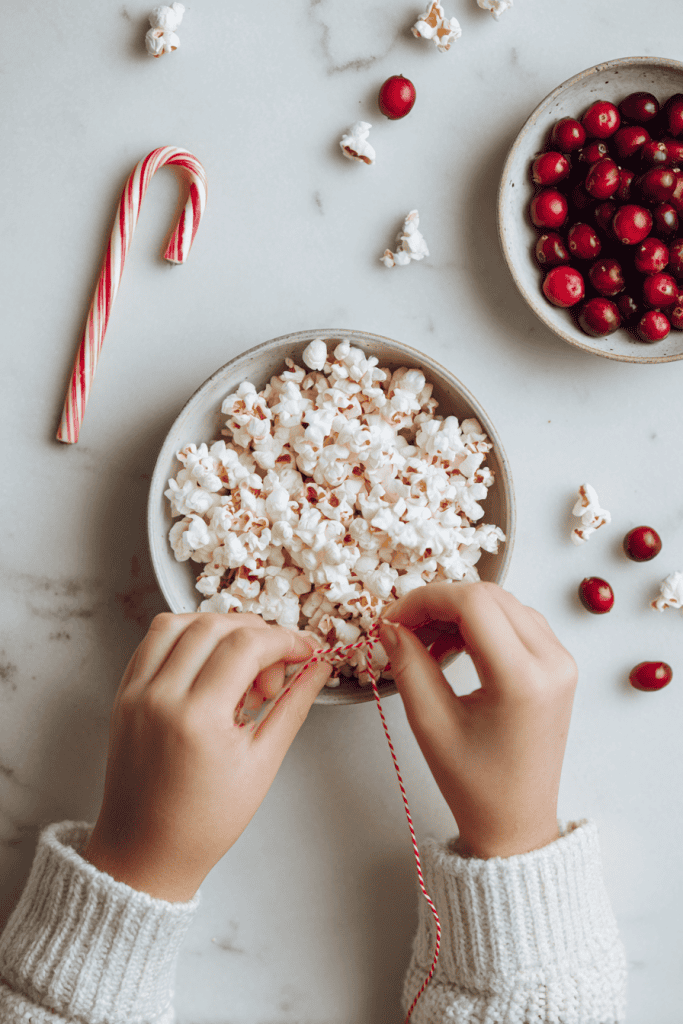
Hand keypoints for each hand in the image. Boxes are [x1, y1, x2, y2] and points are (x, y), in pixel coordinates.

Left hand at [83, 613, 329, 900]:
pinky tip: (209, 664)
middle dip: (256, 634)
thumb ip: (292, 705)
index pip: (247, 645)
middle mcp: (160, 696)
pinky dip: (186, 638)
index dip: (285, 640)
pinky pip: (153, 642)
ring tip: (240, 664)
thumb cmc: (204, 820)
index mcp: (197, 717)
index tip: (304, 652)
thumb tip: (319, 667)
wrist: (146, 851)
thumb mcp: (262, 763)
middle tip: (273, 671)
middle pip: (214, 626)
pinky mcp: (124, 694)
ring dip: (218, 628)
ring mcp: (136, 692)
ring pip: (179, 622)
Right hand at [378, 582, 577, 859]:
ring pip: (503, 603)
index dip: (424, 600)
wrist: (518, 823)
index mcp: (523, 679)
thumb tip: (391, 626)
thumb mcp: (431, 725)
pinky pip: (516, 621)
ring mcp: (561, 661)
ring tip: (424, 643)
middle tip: (402, 629)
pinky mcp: (558, 665)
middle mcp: (552, 661)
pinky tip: (452, 648)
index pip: (472, 603)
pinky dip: (480, 624)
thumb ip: (409, 665)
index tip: (392, 620)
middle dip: (439, 603)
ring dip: (458, 612)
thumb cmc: (476, 786)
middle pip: (489, 595)